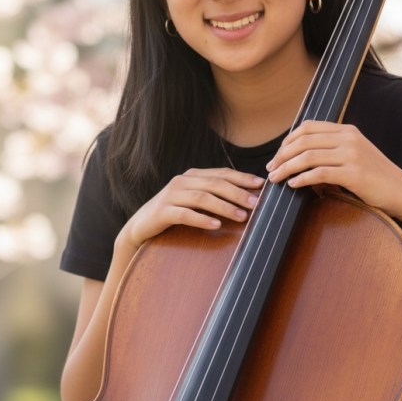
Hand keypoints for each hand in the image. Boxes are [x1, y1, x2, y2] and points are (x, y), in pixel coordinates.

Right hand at [119, 168, 264, 250]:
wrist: (139, 227)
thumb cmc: (172, 214)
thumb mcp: (193, 201)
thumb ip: (213, 196)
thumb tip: (246, 198)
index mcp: (192, 176)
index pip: (222, 173)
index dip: (242, 178)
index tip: (261, 185)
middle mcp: (182, 182)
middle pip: (215, 184)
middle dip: (238, 193)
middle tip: (256, 203)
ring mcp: (171, 195)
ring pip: (202, 198)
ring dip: (224, 207)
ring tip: (242, 216)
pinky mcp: (162, 212)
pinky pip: (185, 214)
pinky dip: (202, 219)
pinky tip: (215, 225)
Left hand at [266, 120, 401, 221]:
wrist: (401, 191)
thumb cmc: (374, 177)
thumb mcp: (353, 154)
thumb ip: (331, 150)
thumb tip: (299, 157)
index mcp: (346, 130)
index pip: (307, 127)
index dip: (287, 140)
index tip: (277, 155)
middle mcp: (348, 138)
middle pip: (303, 141)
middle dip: (282, 155)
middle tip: (271, 169)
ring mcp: (352, 155)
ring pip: (308, 156)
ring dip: (287, 168)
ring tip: (276, 178)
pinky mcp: (354, 174)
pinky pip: (319, 173)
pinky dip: (302, 179)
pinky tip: (293, 185)